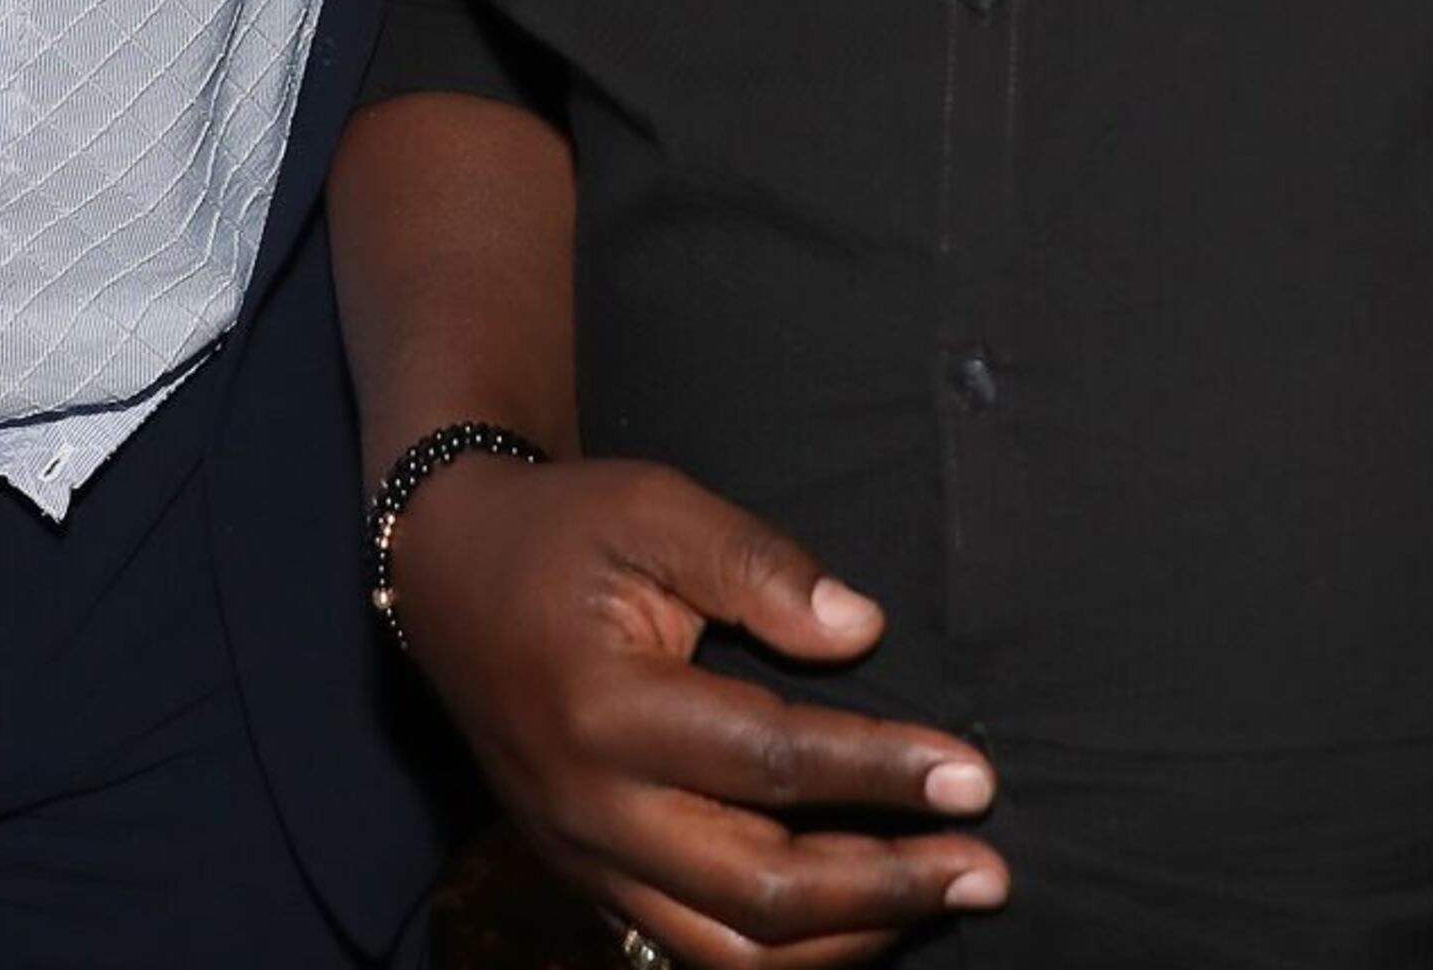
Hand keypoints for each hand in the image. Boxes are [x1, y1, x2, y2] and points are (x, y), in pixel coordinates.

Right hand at [390, 453, 1006, 966]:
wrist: (446, 576)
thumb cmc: (563, 530)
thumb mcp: (655, 508)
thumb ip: (758, 565)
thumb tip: (863, 629)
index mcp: (606, 709)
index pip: (770, 763)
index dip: (880, 772)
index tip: (973, 776)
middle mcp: (593, 809)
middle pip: (757, 890)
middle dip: (886, 887)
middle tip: (986, 866)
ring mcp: (586, 860)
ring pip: (729, 953)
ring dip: (849, 939)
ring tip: (941, 898)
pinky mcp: (589, 880)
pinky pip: (693, 951)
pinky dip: (784, 952)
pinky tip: (860, 921)